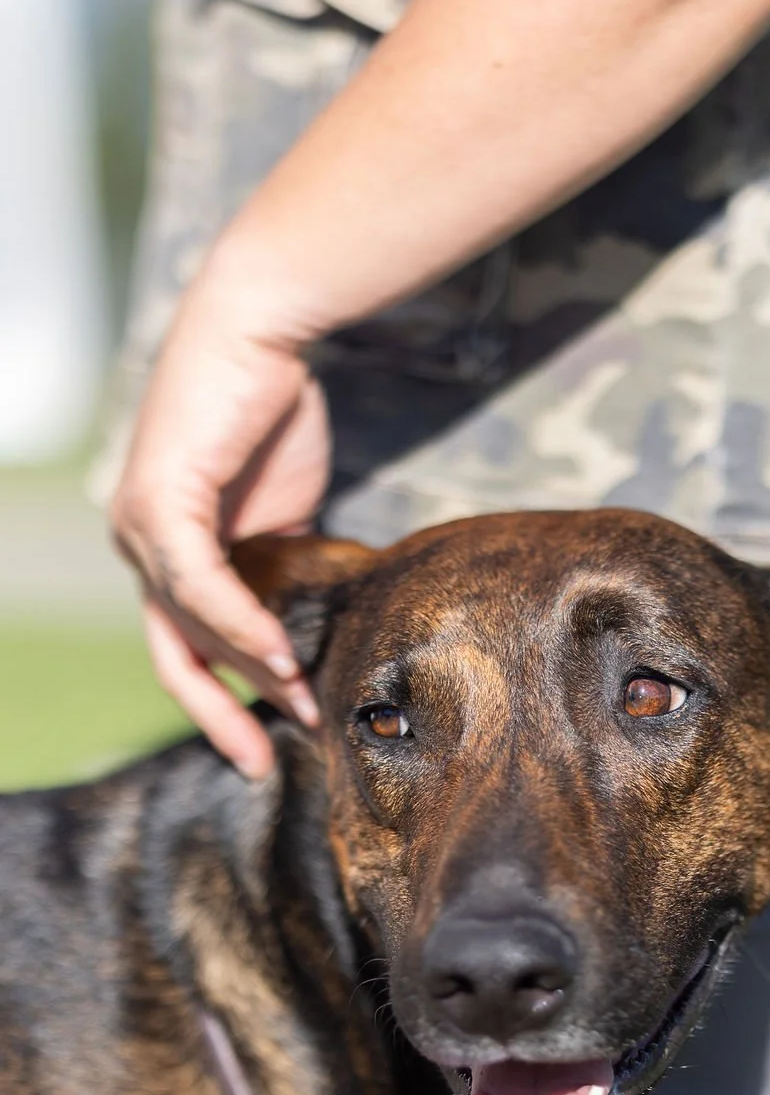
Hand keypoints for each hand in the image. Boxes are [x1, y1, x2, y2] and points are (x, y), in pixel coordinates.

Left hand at [111, 268, 329, 778]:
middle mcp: (142, 544)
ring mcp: (142, 526)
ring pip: (191, 626)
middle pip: (177, 653)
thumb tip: (302, 632)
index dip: (221, 702)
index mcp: (167, 551)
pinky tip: (281, 654)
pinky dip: (240, 624)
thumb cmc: (271, 413)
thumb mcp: (279, 515)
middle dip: (224, 712)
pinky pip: (199, 586)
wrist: (261, 334)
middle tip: (268, 760)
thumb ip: (276, 574)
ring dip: (250, 670)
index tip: (262, 747)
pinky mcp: (160, 503)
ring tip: (301, 704)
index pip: (185, 645)